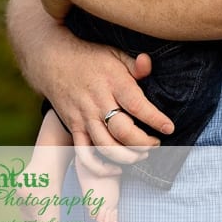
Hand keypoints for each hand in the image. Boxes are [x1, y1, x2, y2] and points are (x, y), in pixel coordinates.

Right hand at [45, 42, 174, 172]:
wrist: (52, 60)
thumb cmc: (90, 57)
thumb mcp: (115, 53)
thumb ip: (134, 64)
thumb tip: (148, 64)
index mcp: (113, 82)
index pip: (137, 105)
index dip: (155, 119)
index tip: (169, 128)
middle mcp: (98, 102)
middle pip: (122, 131)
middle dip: (143, 143)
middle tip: (156, 143)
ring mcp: (84, 117)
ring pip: (105, 146)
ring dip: (126, 156)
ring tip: (142, 155)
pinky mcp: (73, 127)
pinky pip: (84, 153)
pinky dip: (100, 166)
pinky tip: (117, 168)